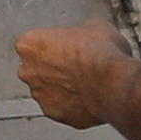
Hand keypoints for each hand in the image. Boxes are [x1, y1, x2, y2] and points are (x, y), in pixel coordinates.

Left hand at [13, 24, 130, 131]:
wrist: (113, 82)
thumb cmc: (101, 52)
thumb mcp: (93, 26)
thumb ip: (78, 32)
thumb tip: (86, 35)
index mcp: (28, 44)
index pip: (35, 44)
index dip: (55, 45)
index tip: (69, 48)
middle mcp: (27, 71)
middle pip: (37, 69)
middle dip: (54, 69)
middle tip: (77, 67)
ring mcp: (39, 95)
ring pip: (48, 91)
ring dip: (63, 89)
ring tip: (87, 84)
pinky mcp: (54, 114)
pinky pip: (62, 108)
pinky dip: (73, 105)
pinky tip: (89, 98)